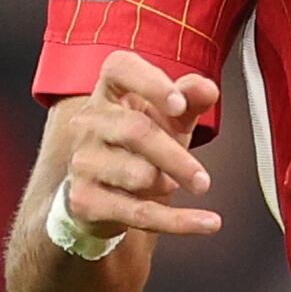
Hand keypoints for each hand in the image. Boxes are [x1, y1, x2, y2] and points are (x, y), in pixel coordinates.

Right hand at [50, 51, 223, 244]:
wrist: (100, 196)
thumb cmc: (137, 146)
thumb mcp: (168, 119)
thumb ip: (190, 99)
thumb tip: (207, 89)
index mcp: (109, 92)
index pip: (120, 68)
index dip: (151, 83)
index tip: (179, 105)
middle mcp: (89, 122)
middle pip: (136, 131)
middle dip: (176, 157)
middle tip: (203, 180)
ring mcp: (83, 162)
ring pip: (138, 175)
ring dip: (168, 184)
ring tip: (175, 185)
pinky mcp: (84, 200)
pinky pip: (138, 213)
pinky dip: (179, 221)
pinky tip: (207, 223)